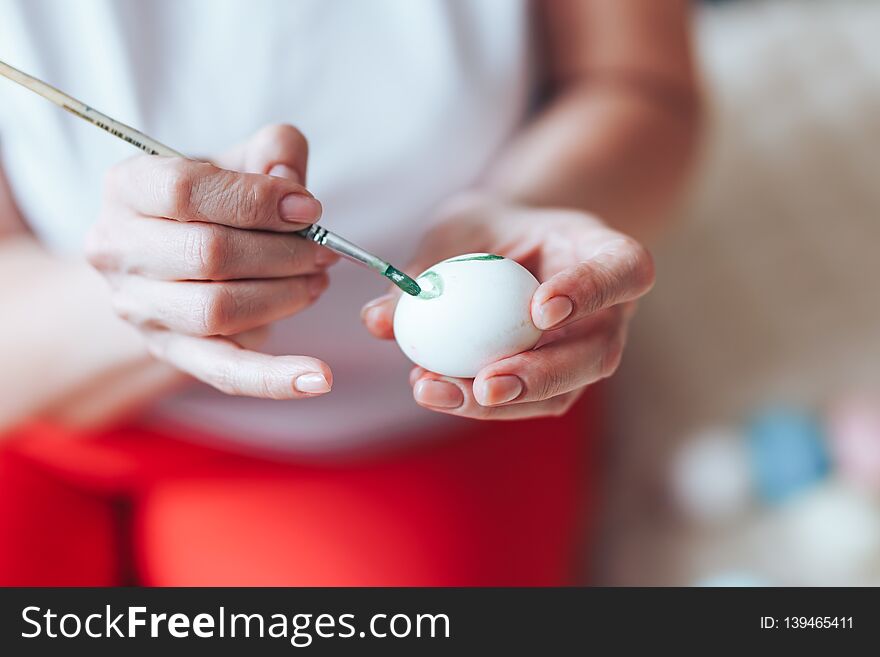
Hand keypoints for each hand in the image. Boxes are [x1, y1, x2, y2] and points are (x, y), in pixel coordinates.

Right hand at [86, 124, 337, 398]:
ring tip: (316, 282)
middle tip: (324, 252)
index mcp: (128, 188)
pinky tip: (319, 380)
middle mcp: (119, 250)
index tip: (309, 210)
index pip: (185, 190)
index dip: (256, 199)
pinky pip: (225, 372)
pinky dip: (275, 379)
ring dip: (286, 297)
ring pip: (218, 311)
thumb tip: (290, 183)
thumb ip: (270, 153)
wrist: (170, 261)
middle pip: (208, 254)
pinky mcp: (172, 352)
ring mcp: (141, 308)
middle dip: (283, 254)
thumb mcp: (237, 163)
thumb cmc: (211, 204)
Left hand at [361, 194, 653, 418]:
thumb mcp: (457, 229)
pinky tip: (431, 388)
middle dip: (543, 375)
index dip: (592, 291)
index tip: (541, 308)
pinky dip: (477, 402)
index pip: (624, 271)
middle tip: (487, 384)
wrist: (502, 249)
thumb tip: (376, 321)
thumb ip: (426, 266)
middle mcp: (608, 311)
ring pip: (563, 392)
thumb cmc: (488, 228)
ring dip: (501, 403)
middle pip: (599, 353)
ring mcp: (584, 352)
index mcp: (603, 252)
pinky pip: (525, 404)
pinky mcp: (553, 383)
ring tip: (432, 391)